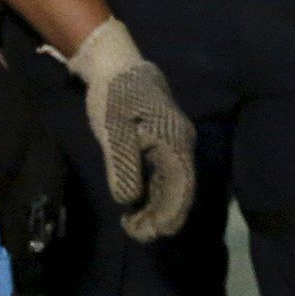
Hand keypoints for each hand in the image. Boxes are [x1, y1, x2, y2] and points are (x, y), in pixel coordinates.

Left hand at [61, 20, 196, 241]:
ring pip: (172, 186)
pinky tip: (137, 205)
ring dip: (156, 208)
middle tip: (135, 232)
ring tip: (133, 225)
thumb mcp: (113, 130)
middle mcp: (181, 146)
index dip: (167, 215)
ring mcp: (174, 145)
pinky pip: (164, 176)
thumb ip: (123, 166)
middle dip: (160, 216)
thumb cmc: (115, 94)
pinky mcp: (163, 144)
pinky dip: (153, 194)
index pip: (180, 189)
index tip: (147, 233)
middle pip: (179, 191)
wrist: (116, 63)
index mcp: (175, 142)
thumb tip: (129, 200)